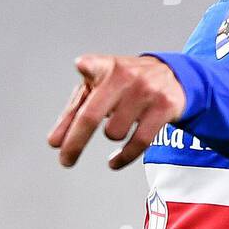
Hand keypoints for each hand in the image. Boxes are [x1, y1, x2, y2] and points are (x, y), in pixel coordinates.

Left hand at [46, 54, 186, 169]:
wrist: (173, 75)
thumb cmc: (125, 85)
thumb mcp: (98, 89)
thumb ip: (74, 112)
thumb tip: (55, 142)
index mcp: (106, 66)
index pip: (84, 73)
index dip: (75, 83)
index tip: (60, 107)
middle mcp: (125, 75)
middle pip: (90, 116)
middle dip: (74, 143)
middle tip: (65, 160)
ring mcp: (145, 91)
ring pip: (114, 132)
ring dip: (112, 135)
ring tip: (117, 127)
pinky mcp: (164, 107)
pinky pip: (138, 142)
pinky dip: (122, 158)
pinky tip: (114, 161)